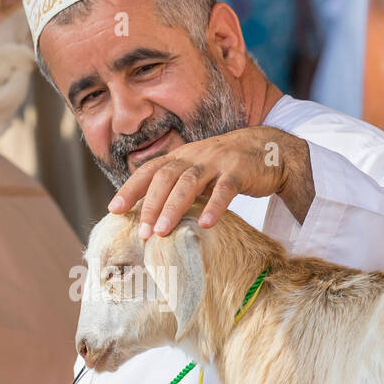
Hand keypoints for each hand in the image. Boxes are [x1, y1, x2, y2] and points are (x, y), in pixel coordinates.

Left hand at [107, 126, 312, 237]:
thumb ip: (176, 186)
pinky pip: (226, 188)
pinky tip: (206, 224)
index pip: (149, 170)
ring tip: (162, 232)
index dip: (130, 188)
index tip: (114, 210)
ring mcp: (217, 161)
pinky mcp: (240, 170)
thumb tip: (148, 215)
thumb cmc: (226, 167)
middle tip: (143, 233)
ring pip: (190, 182)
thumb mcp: (197, 171)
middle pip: (166, 178)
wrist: (269, 150)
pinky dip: (215, 206)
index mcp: (181, 157)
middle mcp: (195, 156)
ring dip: (174, 208)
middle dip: (151, 205)